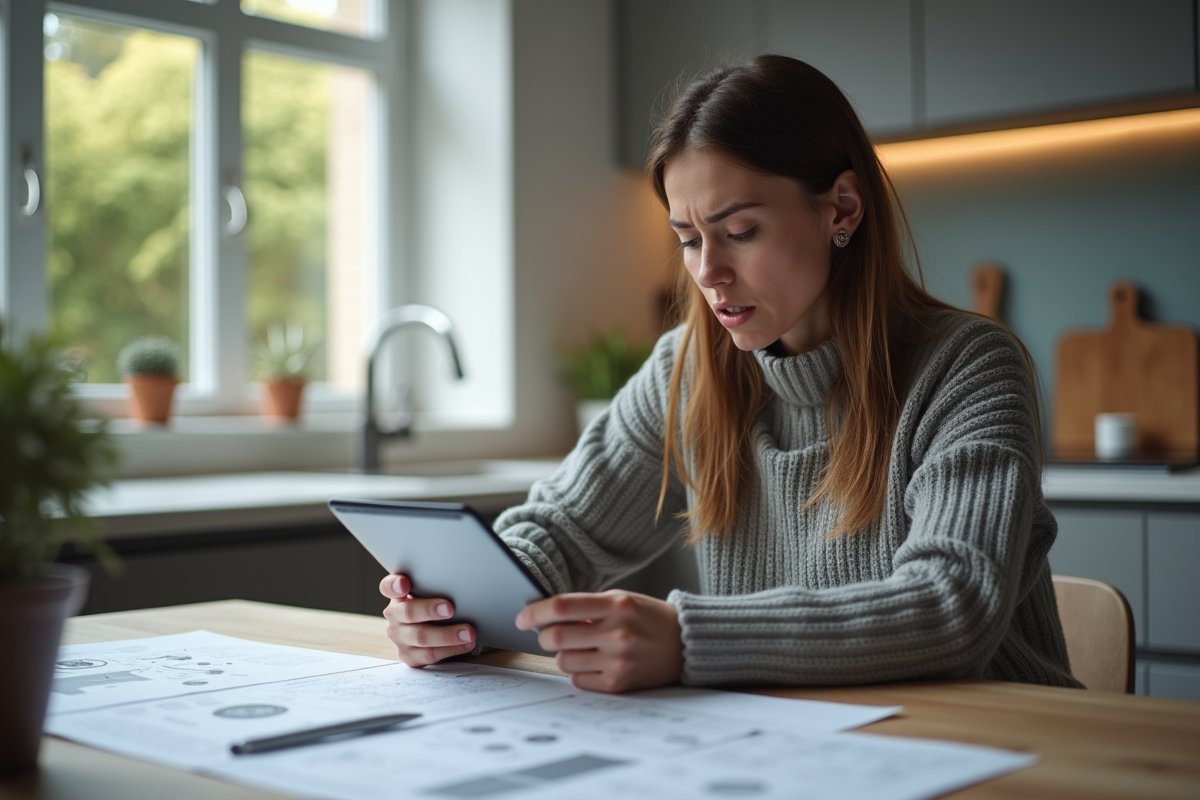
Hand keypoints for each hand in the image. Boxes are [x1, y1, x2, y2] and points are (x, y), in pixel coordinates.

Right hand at [380, 574, 475, 666]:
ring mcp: (399, 637)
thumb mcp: (427, 591)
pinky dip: (451, 650)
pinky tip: (466, 644)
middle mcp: (394, 615)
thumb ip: (433, 586)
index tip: (404, 584)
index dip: (395, 585)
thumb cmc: (430, 603)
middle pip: (408, 612)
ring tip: (468, 632)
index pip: (388, 587)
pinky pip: (429, 655)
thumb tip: (460, 582)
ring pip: (421, 637)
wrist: (425, 627)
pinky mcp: (408, 655)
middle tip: (450, 609)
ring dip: (447, 635)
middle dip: (429, 610)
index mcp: (396, 595)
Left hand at [516, 589, 681, 692]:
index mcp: (616, 605)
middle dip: (545, 637)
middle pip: (556, 637)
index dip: (535, 612)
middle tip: (549, 635)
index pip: (562, 606)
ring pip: (564, 661)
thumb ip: (587, 606)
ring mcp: (618, 661)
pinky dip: (579, 671)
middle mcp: (617, 633)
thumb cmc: (648, 618)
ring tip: (582, 648)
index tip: (522, 617)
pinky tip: (594, 662)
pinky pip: (578, 680)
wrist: (685, 643)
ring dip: (564, 654)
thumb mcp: (621, 600)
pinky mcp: (619, 684)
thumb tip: (545, 616)